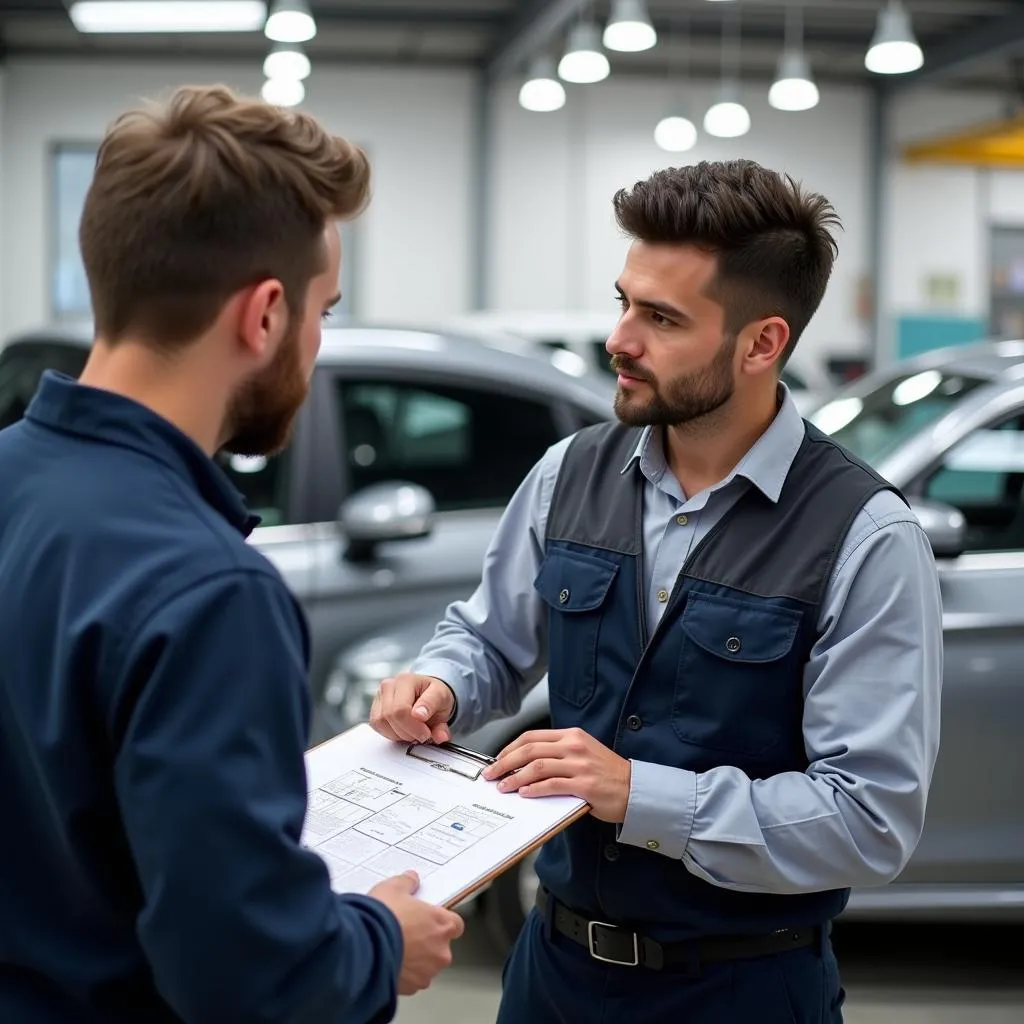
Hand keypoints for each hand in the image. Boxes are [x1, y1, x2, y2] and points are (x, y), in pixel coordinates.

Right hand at [368, 870, 464, 995]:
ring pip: (426, 965)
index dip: (442, 921)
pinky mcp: (411, 987)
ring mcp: (426, 971)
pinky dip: (403, 973)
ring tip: (394, 947)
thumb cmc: (382, 919)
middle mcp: (440, 951)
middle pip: (440, 946)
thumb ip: (407, 883)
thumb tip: (411, 879)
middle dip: (426, 942)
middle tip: (407, 933)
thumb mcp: (393, 888)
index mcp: (442, 924)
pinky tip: (388, 960)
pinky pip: (411, 979)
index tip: (429, 919)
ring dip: (415, 959)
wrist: (364, 947)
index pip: (455, 924)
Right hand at [370, 672, 454, 744]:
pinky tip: (403, 730)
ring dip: (399, 734)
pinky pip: (376, 725)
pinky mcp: (374, 707)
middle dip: (408, 732)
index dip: (415, 727)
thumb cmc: (434, 695)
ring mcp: (379, 696)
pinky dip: (391, 733)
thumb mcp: (443, 704)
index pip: (402, 709)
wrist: (427, 692)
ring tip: (414, 732)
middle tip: (423, 735)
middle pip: (391, 716)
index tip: (427, 733)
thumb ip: (442, 722)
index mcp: (407, 680)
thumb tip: (439, 736)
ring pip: (380, 722)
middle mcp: (389, 685)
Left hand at [482, 727, 631, 822]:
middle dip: (505, 762)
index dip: (510, 748)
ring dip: (515, 777)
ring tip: (503, 786)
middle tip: (491, 773)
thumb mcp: (583, 753)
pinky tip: (524, 794)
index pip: (532, 736)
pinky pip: (552, 785)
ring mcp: (579, 765)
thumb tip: (526, 765)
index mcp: (572, 735)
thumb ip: (559, 754)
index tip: (498, 759)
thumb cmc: (609, 774)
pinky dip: (534, 789)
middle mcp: (574, 746)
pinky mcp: (584, 784)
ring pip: (537, 766)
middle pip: (530, 749)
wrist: (636, 789)